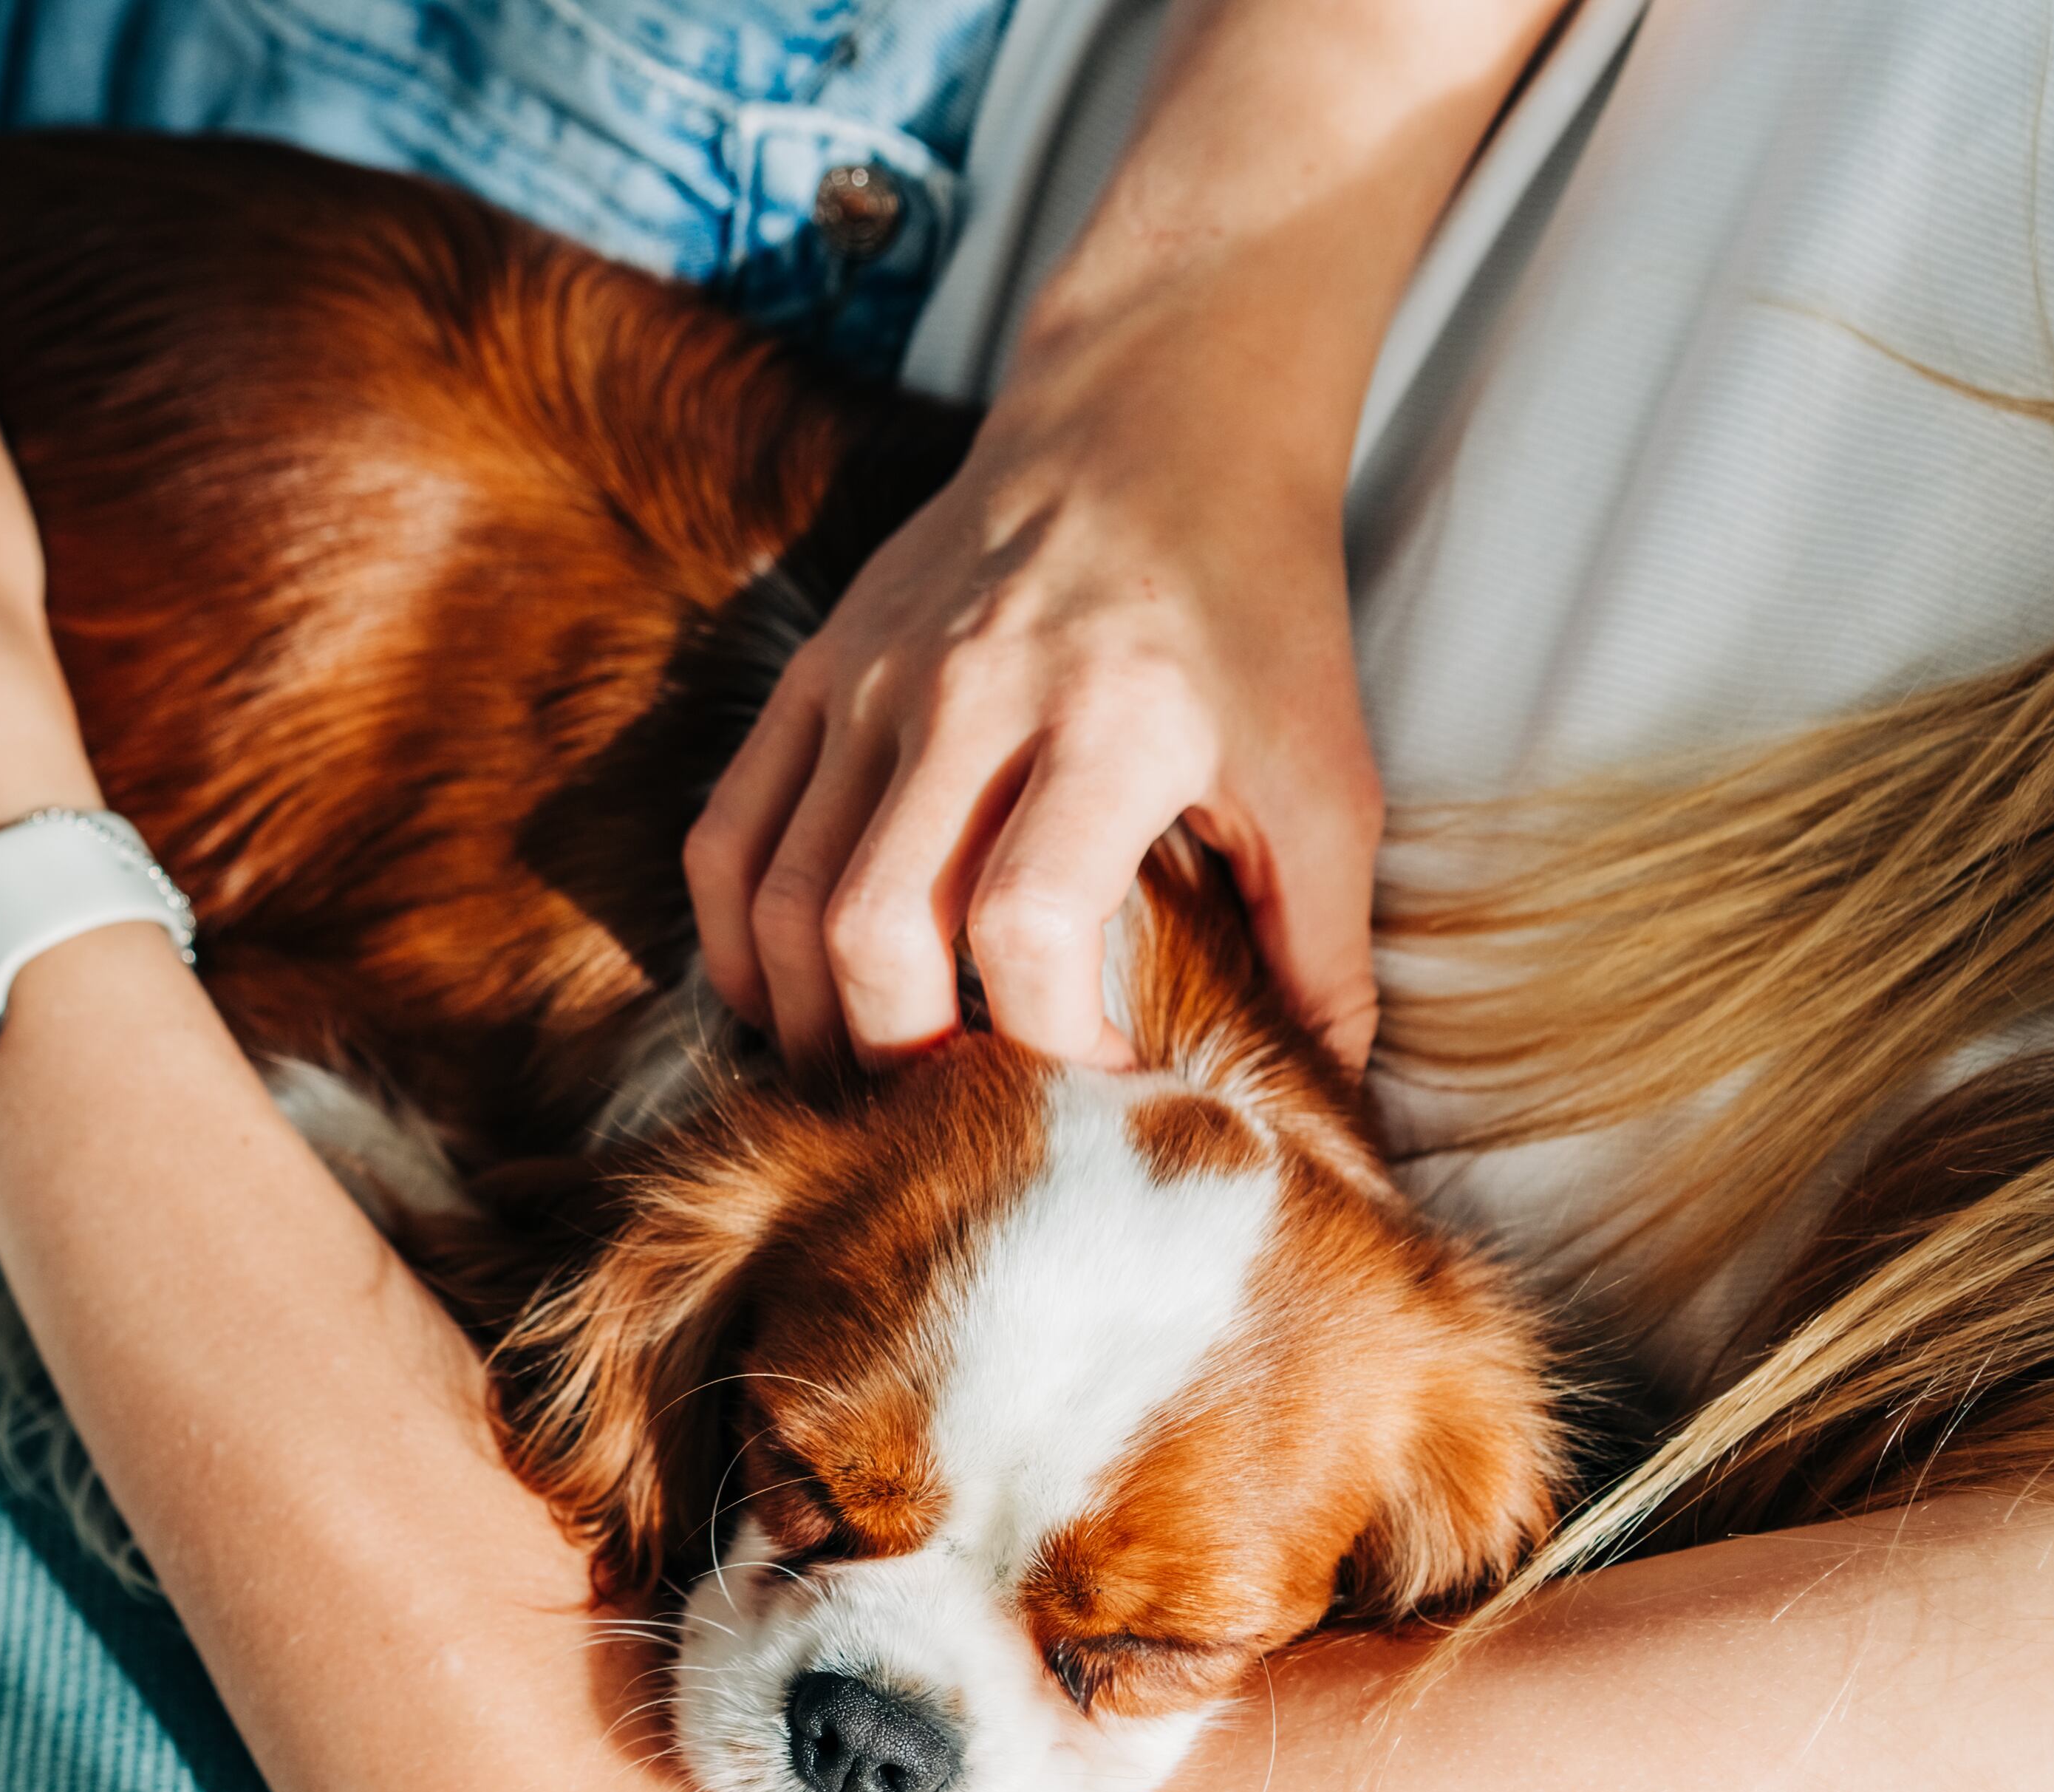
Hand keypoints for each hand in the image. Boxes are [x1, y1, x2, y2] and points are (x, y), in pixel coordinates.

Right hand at [683, 308, 1383, 1074]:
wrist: (1152, 417)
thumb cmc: (1254, 608)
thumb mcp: (1326, 766)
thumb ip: (1323, 941)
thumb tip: (1321, 1104)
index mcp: (1113, 720)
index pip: (1026, 930)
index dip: (1056, 1048)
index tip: (1107, 1087)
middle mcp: (972, 694)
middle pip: (875, 934)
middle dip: (908, 1062)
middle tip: (966, 1112)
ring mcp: (873, 678)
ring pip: (786, 900)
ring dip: (814, 1024)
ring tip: (875, 1081)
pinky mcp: (814, 670)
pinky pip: (727, 836)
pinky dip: (737, 944)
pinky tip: (784, 1001)